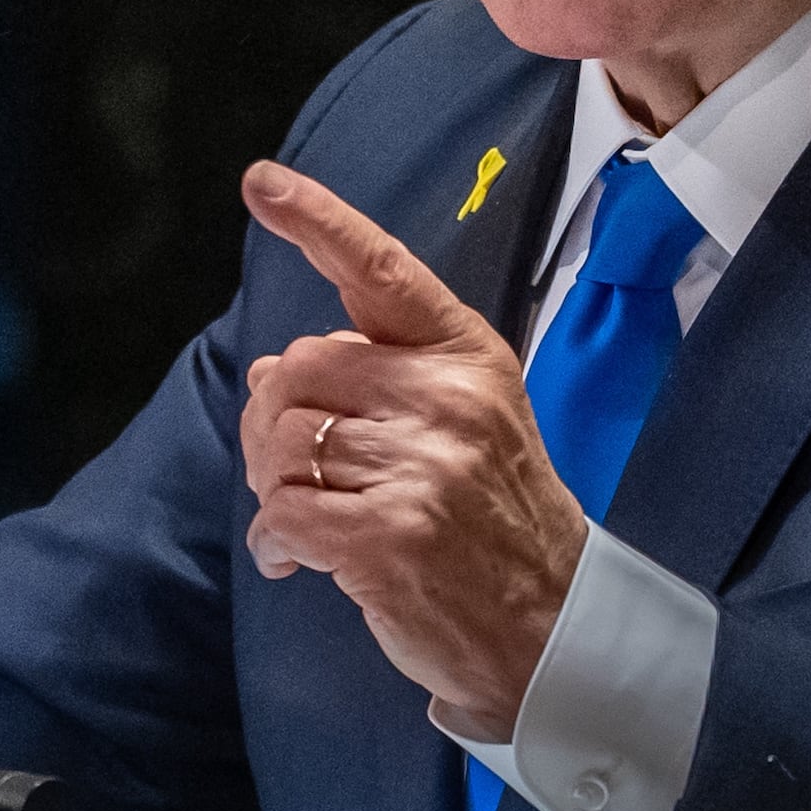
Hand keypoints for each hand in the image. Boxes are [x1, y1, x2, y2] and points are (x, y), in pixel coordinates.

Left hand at [236, 157, 586, 736]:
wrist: (550, 628)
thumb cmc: (494, 521)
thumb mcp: (464, 423)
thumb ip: (378, 381)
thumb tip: (269, 373)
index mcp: (465, 357)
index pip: (381, 270)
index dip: (316, 221)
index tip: (261, 183)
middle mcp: (447, 400)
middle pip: (297, 369)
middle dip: (275, 423)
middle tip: (298, 472)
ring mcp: (421, 468)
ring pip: (281, 443)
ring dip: (274, 486)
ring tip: (309, 520)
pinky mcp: (388, 537)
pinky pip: (281, 513)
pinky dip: (275, 542)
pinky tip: (299, 562)